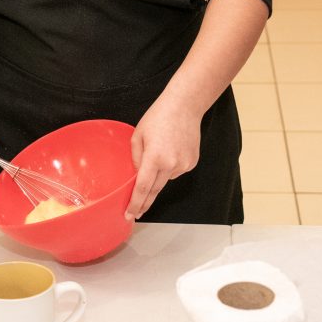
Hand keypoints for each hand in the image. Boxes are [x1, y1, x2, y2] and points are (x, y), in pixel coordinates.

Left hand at [124, 93, 203, 220]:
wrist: (185, 106)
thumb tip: (137, 176)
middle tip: (137, 212)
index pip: (143, 187)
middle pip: (155, 190)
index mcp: (155, 157)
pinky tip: (171, 150)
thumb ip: (135, 159)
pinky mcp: (192, 162)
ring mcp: (184, 164)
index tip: (129, 215)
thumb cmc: (159, 117)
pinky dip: (170, 166)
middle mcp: (171, 164)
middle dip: (145, 202)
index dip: (135, 203)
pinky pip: (176, 171)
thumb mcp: (138, 136)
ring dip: (159, 175)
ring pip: (166, 179)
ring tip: (161, 152)